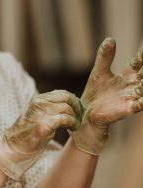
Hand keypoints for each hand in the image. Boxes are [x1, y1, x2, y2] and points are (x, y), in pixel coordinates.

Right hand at [0, 90, 82, 179]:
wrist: (16, 146)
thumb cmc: (30, 131)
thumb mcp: (40, 114)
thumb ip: (52, 106)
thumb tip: (71, 104)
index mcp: (39, 99)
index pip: (63, 93)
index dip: (74, 101)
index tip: (79, 109)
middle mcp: (39, 102)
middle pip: (67, 98)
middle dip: (78, 107)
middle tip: (80, 116)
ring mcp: (41, 113)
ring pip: (67, 108)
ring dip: (76, 117)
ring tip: (75, 125)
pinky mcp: (43, 125)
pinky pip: (65, 119)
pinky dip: (72, 123)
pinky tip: (72, 128)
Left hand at [69, 38, 142, 154]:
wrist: (87, 111)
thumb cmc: (95, 92)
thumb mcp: (99, 72)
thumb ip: (105, 57)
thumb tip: (110, 39)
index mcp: (127, 75)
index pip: (138, 61)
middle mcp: (132, 85)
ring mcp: (130, 97)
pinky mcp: (125, 109)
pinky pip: (137, 106)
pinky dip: (141, 103)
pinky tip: (141, 101)